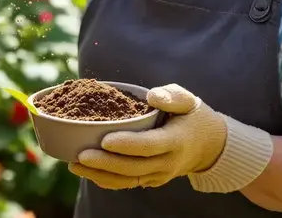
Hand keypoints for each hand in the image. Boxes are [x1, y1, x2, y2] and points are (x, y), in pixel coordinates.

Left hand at [70, 84, 227, 189]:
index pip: (149, 145)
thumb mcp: (189, 100)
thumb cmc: (192, 116)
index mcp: (176, 140)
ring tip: (74, 165)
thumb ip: (172, 96)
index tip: (104, 140)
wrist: (207, 146)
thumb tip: (151, 96)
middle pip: (134, 167)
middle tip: (79, 155)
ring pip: (128, 180)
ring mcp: (160, 175)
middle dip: (105, 163)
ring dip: (100, 175)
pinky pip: (128, 184)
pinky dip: (107, 181)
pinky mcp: (152, 180)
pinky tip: (87, 173)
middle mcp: (167, 162)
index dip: (127, 144)